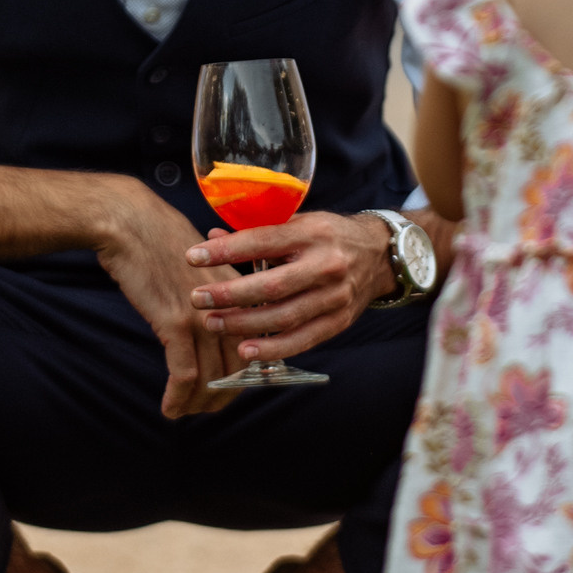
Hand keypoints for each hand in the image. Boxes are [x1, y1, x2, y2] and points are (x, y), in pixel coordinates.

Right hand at [86, 179, 244, 418]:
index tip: (227, 388)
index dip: (243, 375)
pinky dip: (178, 399)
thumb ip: (216, 293)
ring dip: (198, 404)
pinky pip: (184, 375)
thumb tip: (214, 325)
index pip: (255, 345)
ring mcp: (205, 315)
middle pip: (239, 368)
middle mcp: (230, 306)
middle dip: (223, 396)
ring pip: (213, 378)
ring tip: (185, 413)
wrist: (131, 223)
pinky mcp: (176, 322)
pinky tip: (169, 408)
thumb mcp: (202, 265)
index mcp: (240, 291)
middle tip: (207, 409)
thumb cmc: (160, 240)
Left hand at [184, 209, 402, 366]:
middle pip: (271, 285)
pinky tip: (245, 350)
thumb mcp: (297, 222)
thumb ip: (257, 231)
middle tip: (197, 298)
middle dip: (229, 294)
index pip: (262, 242)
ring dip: (244, 324)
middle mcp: (326, 265)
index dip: (226, 251)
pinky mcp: (339, 322)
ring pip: (284, 316)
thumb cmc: (328, 235)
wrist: (379, 255)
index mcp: (311, 232)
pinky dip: (273, 348)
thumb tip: (212, 237)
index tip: (193, 257)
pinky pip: (302, 340)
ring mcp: (335, 297)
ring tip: (213, 323)